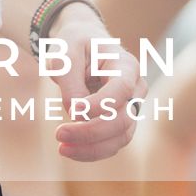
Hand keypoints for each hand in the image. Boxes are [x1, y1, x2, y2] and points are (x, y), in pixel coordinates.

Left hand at [49, 8, 143, 160]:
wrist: (83, 45)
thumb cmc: (74, 46)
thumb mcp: (65, 55)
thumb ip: (71, 84)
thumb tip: (77, 116)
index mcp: (126, 65)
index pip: (121, 88)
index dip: (100, 104)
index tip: (73, 109)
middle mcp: (136, 88)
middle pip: (123, 118)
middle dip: (91, 132)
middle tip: (58, 134)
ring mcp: (133, 107)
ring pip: (121, 137)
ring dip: (92, 148)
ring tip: (62, 148)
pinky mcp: (122, 122)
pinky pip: (113, 143)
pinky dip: (92, 151)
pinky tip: (70, 150)